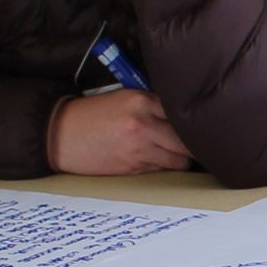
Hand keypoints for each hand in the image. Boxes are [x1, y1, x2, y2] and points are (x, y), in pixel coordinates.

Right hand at [47, 88, 193, 174]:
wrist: (60, 135)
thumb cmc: (94, 114)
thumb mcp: (124, 97)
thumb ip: (152, 104)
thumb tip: (183, 113)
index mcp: (141, 101)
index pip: (181, 111)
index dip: (196, 119)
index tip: (207, 122)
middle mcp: (143, 125)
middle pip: (187, 140)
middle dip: (197, 143)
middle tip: (203, 142)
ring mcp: (138, 149)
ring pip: (179, 160)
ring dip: (182, 158)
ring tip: (179, 152)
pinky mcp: (132, 168)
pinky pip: (160, 169)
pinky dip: (163, 166)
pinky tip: (157, 158)